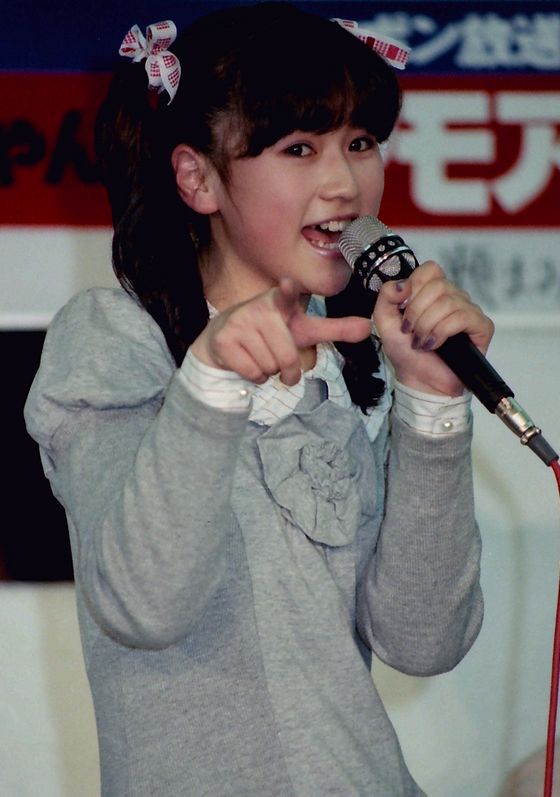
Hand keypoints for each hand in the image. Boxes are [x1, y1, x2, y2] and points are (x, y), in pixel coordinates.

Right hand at [190, 278, 371, 385]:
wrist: (223, 340)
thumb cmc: (270, 334)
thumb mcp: (302, 329)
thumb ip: (334, 329)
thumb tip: (367, 328)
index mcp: (280, 302)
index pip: (286, 296)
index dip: (288, 292)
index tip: (288, 284)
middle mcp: (259, 309)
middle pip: (288, 358)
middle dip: (288, 371)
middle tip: (279, 360)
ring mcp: (238, 323)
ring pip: (270, 367)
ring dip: (270, 372)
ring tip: (260, 356)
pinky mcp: (224, 341)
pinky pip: (252, 373)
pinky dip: (255, 376)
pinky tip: (248, 362)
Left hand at [373, 261, 494, 395]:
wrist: (419, 381)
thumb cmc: (406, 353)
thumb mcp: (384, 321)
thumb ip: (386, 296)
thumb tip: (402, 283)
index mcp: (433, 292)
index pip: (430, 269)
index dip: (415, 286)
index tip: (404, 309)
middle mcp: (453, 297)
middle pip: (438, 285)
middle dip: (417, 311)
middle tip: (411, 331)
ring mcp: (469, 310)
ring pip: (449, 302)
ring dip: (427, 325)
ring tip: (421, 342)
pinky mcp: (481, 326)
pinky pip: (462, 317)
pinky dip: (442, 331)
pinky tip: (434, 344)